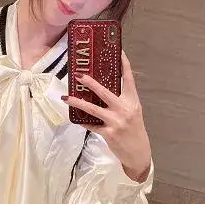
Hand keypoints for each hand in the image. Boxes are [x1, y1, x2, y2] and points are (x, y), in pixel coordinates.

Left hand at [63, 52, 151, 181]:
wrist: (138, 153)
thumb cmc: (134, 129)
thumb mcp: (132, 111)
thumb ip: (121, 100)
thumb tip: (102, 87)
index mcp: (132, 101)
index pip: (128, 79)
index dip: (124, 64)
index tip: (119, 51)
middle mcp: (125, 109)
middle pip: (105, 92)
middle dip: (90, 83)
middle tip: (78, 75)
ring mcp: (116, 122)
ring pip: (93, 109)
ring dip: (78, 102)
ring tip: (66, 97)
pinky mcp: (108, 133)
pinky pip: (91, 125)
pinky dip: (82, 121)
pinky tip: (75, 117)